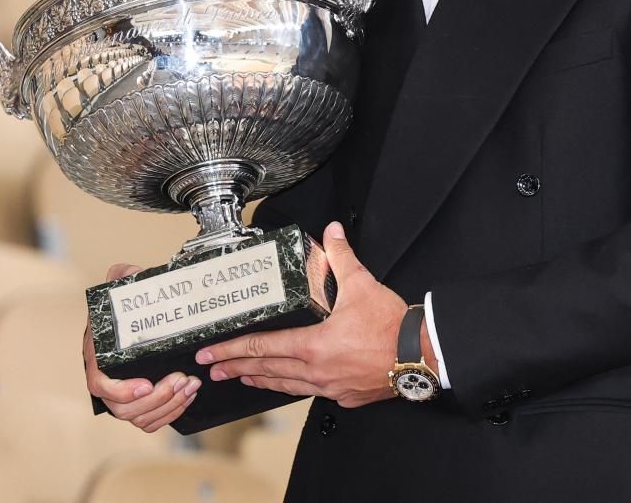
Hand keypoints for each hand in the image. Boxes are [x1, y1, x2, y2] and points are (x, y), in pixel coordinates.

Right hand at [84, 263, 201, 431]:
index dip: (120, 390)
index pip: (98, 383)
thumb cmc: (128, 305)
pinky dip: (170, 412)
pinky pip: (150, 419)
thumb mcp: (124, 286)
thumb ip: (124, 276)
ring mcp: (122, 393)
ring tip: (190, 385)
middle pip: (122, 407)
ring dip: (168, 405)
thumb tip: (127, 273)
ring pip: (138, 417)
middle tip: (181, 380)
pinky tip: (187, 396)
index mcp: (99, 355)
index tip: (146, 385)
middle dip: (157, 398)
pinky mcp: (140, 401)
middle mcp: (107, 378)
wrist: (139, 316)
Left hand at [195, 222, 406, 408]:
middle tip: (213, 369)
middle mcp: (317, 371)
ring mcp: (330, 387)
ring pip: (285, 386)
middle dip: (236, 368)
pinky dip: (292, 387)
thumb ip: (341, 257)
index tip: (210, 352)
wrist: (420, 356)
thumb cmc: (391, 327)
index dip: (232, 350)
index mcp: (314, 345)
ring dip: (260, 381)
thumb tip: (332, 233)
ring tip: (242, 380)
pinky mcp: (344, 395)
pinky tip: (287, 384)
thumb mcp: (362, 285)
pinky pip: (310, 393)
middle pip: (267, 371)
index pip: (262, 348)